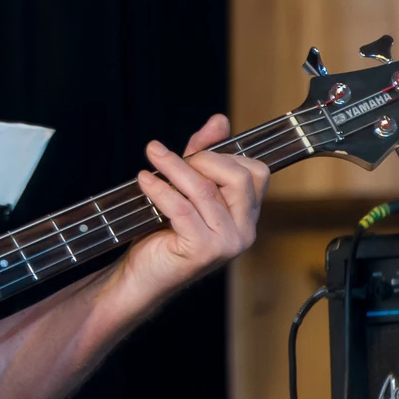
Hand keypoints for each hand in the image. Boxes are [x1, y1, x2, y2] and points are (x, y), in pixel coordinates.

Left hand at [115, 114, 269, 318]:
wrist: (142, 277)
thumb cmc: (164, 235)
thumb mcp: (186, 190)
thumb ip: (203, 156)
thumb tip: (219, 121)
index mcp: (247, 216)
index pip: (256, 173)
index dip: (224, 155)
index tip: (194, 152)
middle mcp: (244, 231)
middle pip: (238, 177)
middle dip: (202, 159)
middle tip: (170, 159)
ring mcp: (227, 243)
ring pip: (205, 190)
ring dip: (173, 167)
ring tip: (152, 156)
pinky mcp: (203, 251)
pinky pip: (182, 208)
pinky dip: (160, 189)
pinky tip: (144, 180)